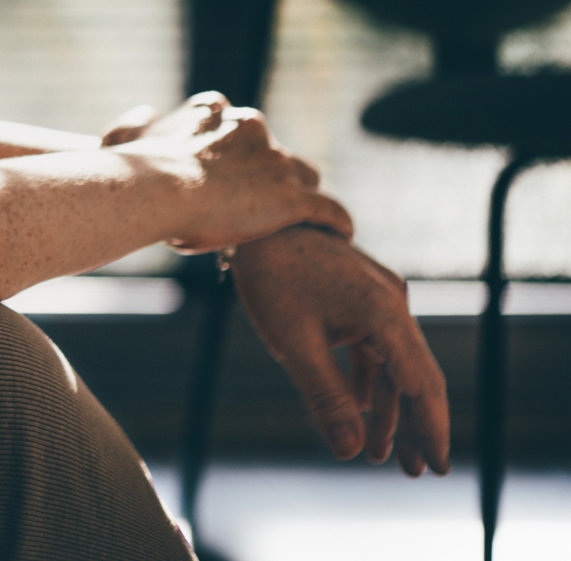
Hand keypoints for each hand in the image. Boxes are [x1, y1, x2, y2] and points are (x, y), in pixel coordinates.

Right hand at [110, 92, 353, 251]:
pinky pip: (328, 209)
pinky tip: (341, 234)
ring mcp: (274, 163)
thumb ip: (134, 124)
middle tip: (257, 201)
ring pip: (304, 175)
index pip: (236, 122)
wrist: (157, 190)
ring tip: (300, 219)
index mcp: (214, 114)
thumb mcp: (121, 138)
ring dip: (301, 193)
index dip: (233, 148)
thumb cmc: (132, 169)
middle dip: (270, 171)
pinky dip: (336, 220)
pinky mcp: (292, 198)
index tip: (225, 168)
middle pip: (274, 149)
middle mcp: (251, 129)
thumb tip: (146, 113)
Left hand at [232, 226, 450, 475]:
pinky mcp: (362, 298)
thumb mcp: (295, 344)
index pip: (420, 384)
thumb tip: (349, 450)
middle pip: (416, 377)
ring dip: (390, 409)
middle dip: (416, 427)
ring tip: (383, 455)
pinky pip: (376, 348)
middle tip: (416, 473)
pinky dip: (370, 381)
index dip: (432, 429)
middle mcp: (393, 304)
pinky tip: (365, 413)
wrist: (257, 224)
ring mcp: (380, 300)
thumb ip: (326, 397)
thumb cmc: (273, 278)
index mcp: (385, 314)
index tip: (439, 468)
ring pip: (395, 365)